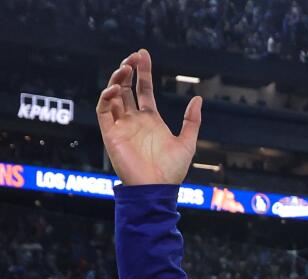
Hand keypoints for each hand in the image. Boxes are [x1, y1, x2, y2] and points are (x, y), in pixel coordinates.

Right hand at [97, 49, 201, 185]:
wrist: (157, 189)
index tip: (143, 54)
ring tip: (124, 68)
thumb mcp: (188, 143)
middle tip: (132, 57)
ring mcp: (121, 126)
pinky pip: (103, 111)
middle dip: (127, 70)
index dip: (143, 72)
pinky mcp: (110, 134)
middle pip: (126, 89)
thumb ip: (192, 121)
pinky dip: (106, 98)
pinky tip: (115, 89)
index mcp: (151, 120)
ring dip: (116, 80)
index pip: (144, 90)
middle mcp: (134, 120)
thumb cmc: (172, 171)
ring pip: (113, 96)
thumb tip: (198, 98)